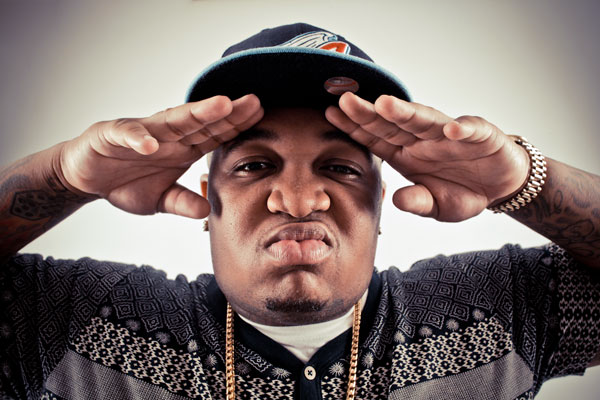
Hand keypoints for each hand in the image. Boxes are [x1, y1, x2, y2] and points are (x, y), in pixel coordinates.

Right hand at [58, 94, 262, 217]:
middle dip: (227, 112)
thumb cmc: (126, 183)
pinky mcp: (112, 134)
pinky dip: (138, 139)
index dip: (236, 126)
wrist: (86, 177)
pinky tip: (150, 144)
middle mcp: (167, 136)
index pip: (214, 135)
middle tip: (253, 101)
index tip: (260, 116)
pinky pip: (127, 134)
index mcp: (182, 148)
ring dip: (195, 113)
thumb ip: (182, 202)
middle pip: (201, 122)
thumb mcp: (159, 200)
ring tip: (219, 106)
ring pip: (171, 120)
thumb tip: (206, 211)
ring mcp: (142, 133)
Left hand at [325, 92, 528, 221]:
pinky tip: (450, 128)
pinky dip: (461, 128)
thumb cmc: (463, 191)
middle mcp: (423, 139)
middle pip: (392, 124)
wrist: (501, 185)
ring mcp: (449, 134)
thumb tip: (398, 200)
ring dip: (407, 112)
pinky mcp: (479, 135)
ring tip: (386, 105)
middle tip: (345, 101)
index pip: (375, 138)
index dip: (354, 127)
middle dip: (369, 113)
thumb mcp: (437, 206)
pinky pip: (468, 130)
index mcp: (406, 154)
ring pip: (424, 120)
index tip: (331, 115)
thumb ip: (418, 203)